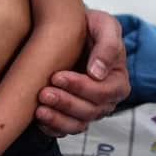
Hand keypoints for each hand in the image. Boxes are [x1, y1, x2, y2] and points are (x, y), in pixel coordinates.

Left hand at [36, 8, 129, 135]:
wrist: (71, 30)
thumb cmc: (91, 26)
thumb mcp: (105, 25)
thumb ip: (107, 45)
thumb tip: (98, 73)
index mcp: (118, 81)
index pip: (103, 93)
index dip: (81, 88)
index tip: (57, 76)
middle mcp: (105, 100)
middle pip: (89, 111)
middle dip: (65, 103)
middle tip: (44, 92)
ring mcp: (88, 110)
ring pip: (77, 124)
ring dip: (58, 119)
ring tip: (39, 109)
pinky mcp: (71, 115)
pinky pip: (64, 130)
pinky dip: (52, 127)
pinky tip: (38, 118)